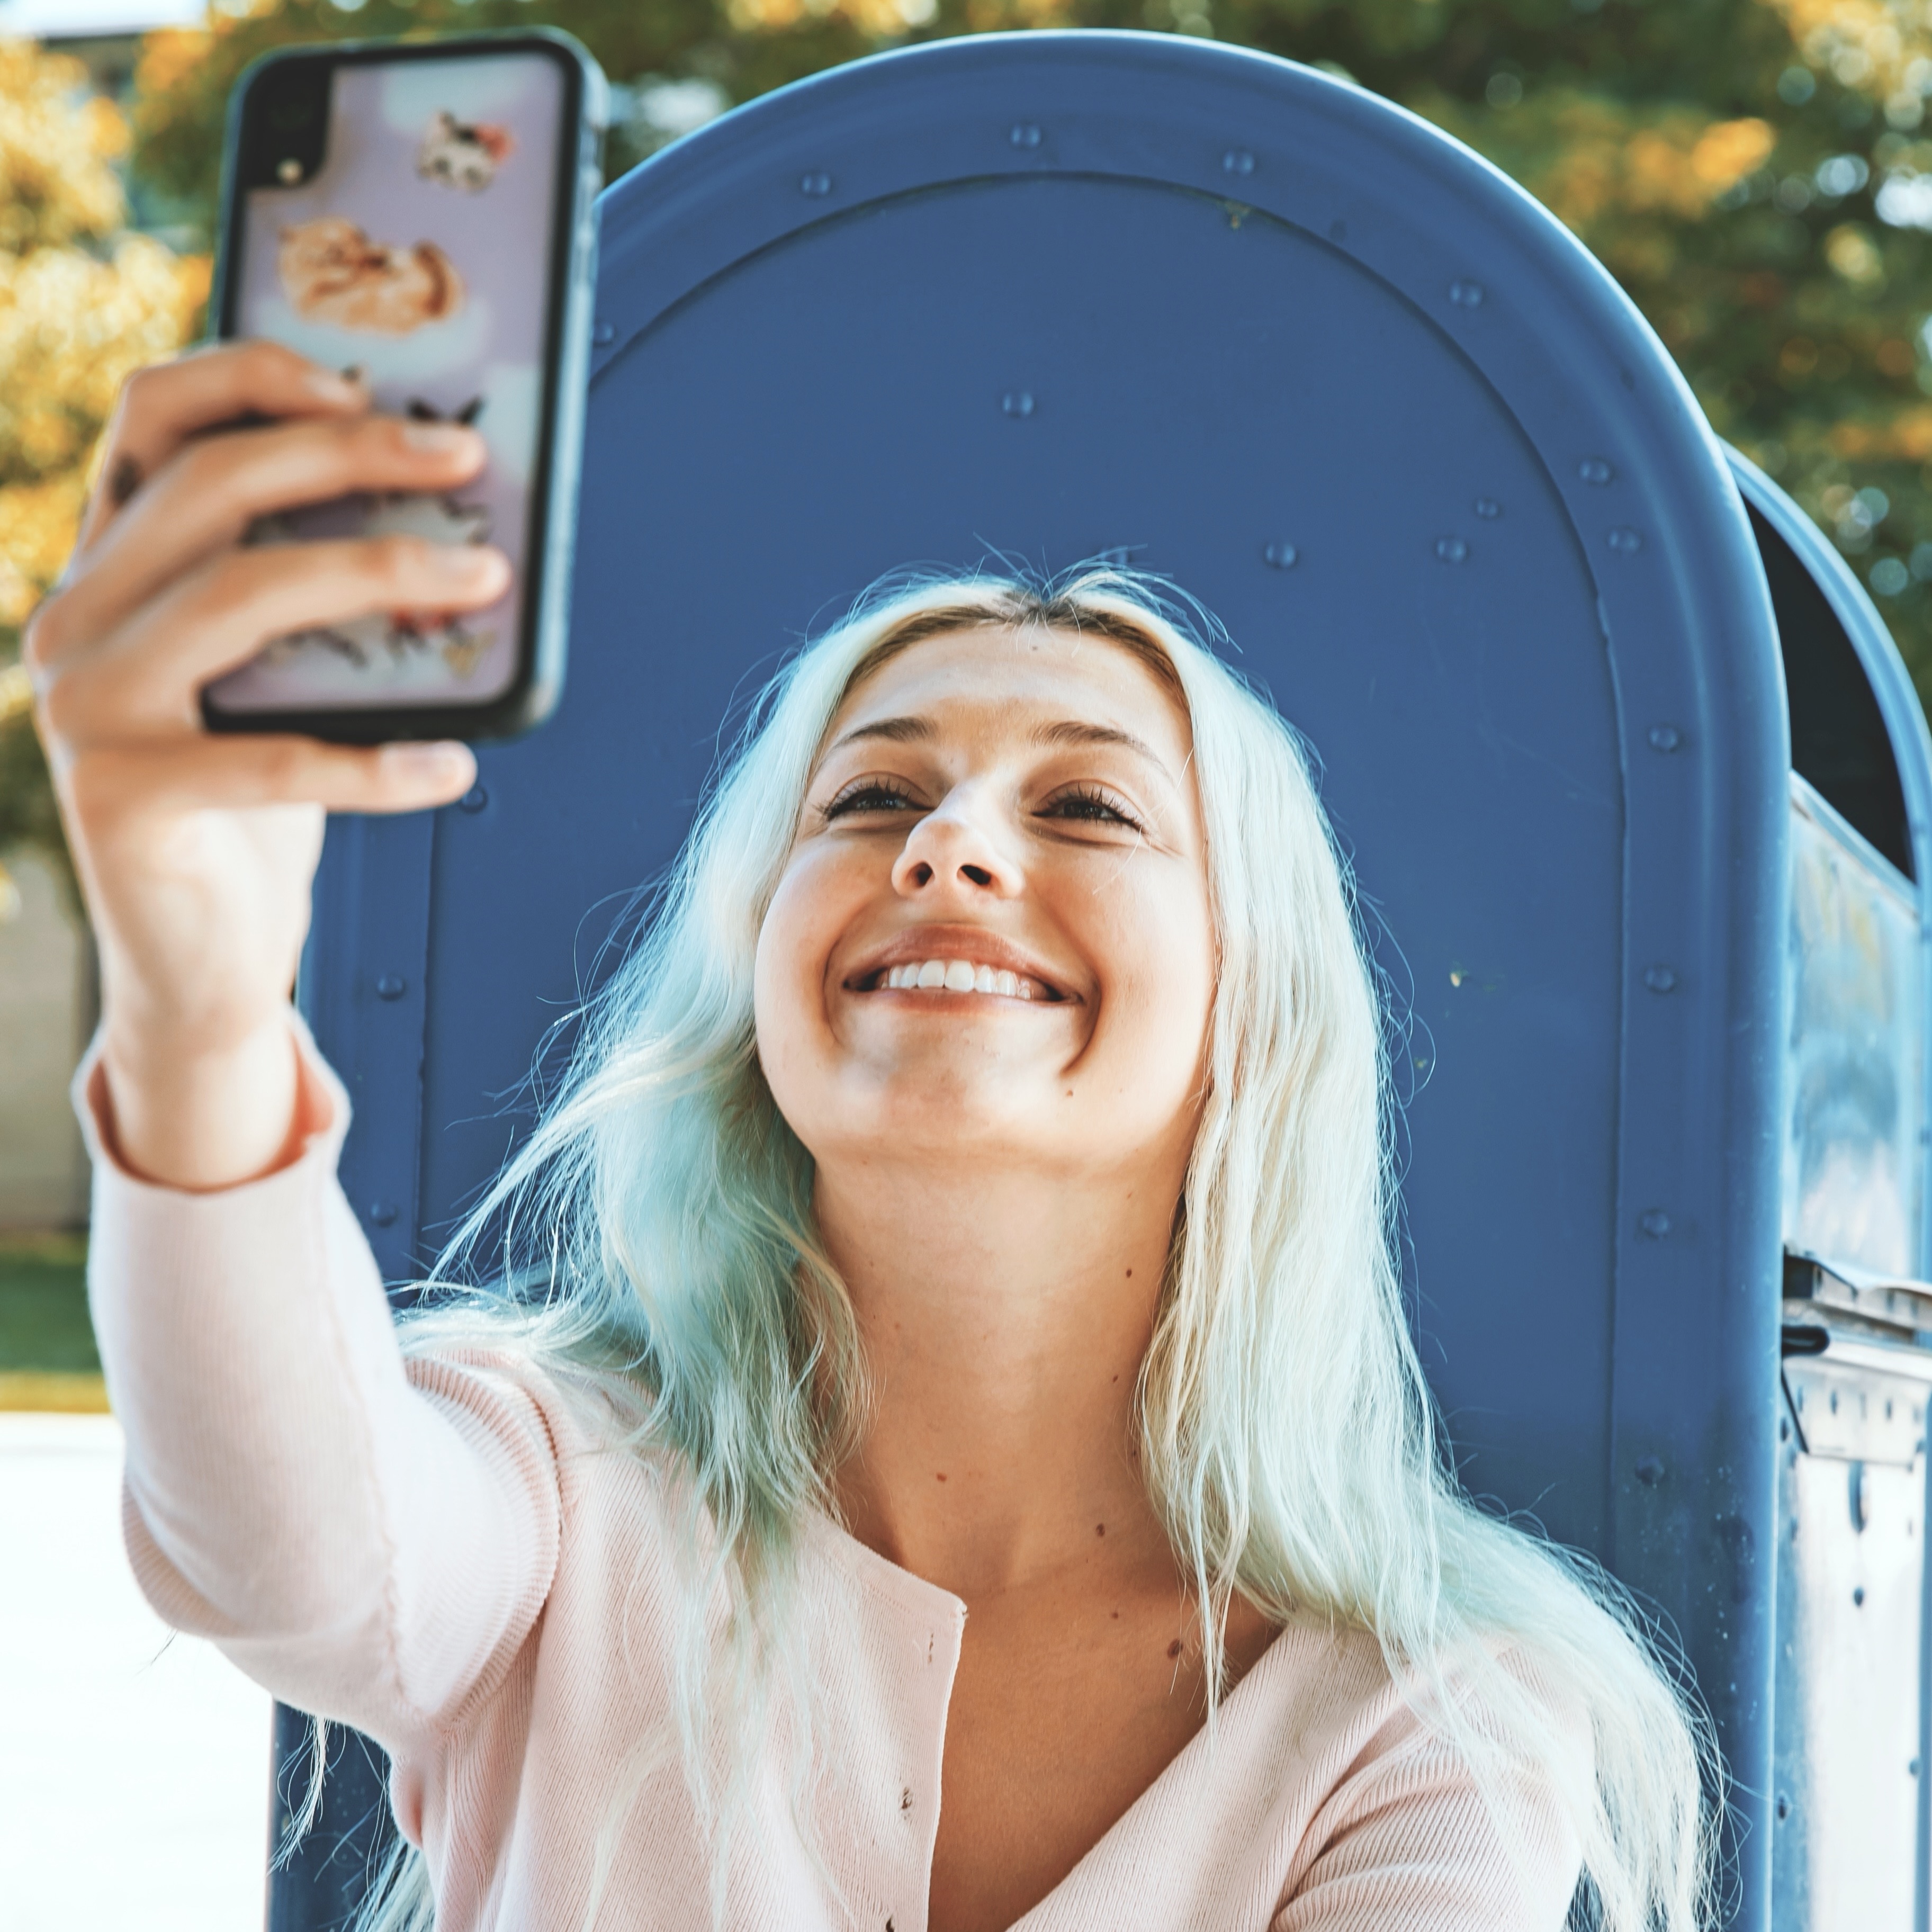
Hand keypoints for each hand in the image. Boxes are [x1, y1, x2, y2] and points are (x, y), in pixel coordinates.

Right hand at [28, 340, 509, 1190]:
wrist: (200, 955)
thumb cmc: (259, 803)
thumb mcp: (279, 681)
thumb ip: (318, 602)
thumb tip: (459, 523)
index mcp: (111, 566)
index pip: (154, 419)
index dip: (252, 376)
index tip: (367, 379)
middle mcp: (76, 615)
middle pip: (213, 485)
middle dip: (350, 454)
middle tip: (466, 460)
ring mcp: (84, 703)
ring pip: (240, 595)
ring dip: (378, 573)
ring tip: (485, 585)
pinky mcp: (120, 796)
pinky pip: (271, 761)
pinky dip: (377, 763)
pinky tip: (454, 767)